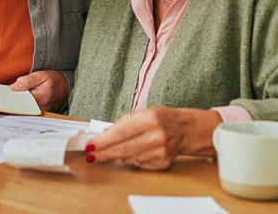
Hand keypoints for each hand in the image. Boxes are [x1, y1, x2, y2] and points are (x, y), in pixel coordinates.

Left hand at [10, 70, 69, 111]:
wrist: (66, 86)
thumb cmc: (54, 80)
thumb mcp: (41, 75)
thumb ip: (27, 81)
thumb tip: (13, 88)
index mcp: (40, 98)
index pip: (20, 102)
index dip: (11, 99)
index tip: (3, 96)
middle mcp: (40, 108)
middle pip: (21, 108)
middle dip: (13, 102)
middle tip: (5, 97)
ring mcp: (41, 113)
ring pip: (25, 111)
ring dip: (18, 105)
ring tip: (11, 98)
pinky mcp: (41, 114)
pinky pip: (29, 112)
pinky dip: (23, 107)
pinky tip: (19, 101)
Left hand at [85, 107, 221, 169]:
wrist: (187, 129)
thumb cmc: (163, 119)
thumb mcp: (144, 113)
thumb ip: (124, 123)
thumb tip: (103, 136)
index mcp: (150, 118)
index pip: (121, 132)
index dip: (104, 141)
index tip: (91, 146)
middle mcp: (156, 135)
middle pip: (123, 148)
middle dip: (104, 153)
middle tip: (91, 155)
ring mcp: (161, 151)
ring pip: (129, 158)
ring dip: (118, 156)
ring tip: (112, 151)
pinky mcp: (163, 163)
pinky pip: (139, 164)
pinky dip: (133, 159)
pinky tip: (136, 151)